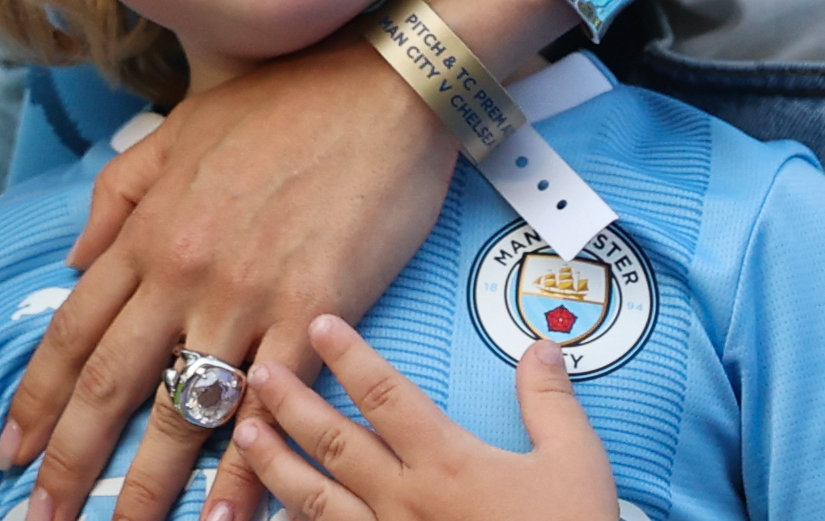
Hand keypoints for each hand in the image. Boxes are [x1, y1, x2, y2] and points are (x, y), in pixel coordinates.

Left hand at [2, 33, 455, 520]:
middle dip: (72, 460)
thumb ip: (116, 198)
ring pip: (186, 406)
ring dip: (151, 483)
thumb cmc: (280, 104)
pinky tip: (229, 513)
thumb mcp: (174, 133)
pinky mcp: (315, 308)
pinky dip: (252, 466)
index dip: (36, 399)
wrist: (376, 83)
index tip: (9, 451)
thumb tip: (75, 261)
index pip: (73, 332)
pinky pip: (273, 401)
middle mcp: (182, 267)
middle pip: (111, 383)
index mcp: (145, 230)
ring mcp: (247, 291)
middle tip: (41, 517)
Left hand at [238, 319, 615, 520]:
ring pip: (319, 500)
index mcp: (449, 463)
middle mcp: (409, 500)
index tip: (319, 323)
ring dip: (277, 465)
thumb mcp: (578, 466)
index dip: (350, 356)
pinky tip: (273, 518)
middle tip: (258, 370)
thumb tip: (541, 350)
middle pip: (336, 442)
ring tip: (246, 434)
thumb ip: (551, 404)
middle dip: (292, 403)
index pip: (387, 395)